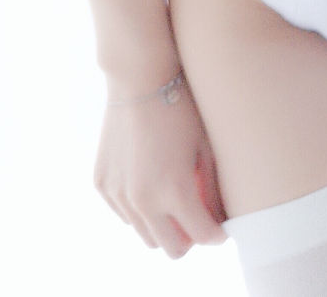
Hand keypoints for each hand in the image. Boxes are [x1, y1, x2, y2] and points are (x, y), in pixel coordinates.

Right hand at [95, 72, 228, 257]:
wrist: (140, 77)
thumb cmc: (182, 107)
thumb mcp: (206, 147)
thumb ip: (214, 190)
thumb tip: (221, 219)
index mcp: (175, 191)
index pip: (202, 237)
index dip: (217, 235)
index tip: (223, 228)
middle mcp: (144, 200)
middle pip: (171, 249)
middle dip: (189, 239)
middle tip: (199, 218)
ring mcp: (119, 194)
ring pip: (145, 235)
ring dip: (163, 226)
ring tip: (176, 200)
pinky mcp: (102, 184)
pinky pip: (125, 213)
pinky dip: (140, 209)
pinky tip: (152, 182)